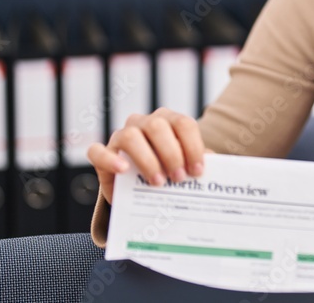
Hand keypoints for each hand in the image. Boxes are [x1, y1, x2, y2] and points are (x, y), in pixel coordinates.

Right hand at [87, 107, 209, 203]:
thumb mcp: (186, 168)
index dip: (192, 145)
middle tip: (179, 178)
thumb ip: (198, 163)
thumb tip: (215, 167)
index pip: (183, 123)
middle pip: (157, 126)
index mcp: (169, 121)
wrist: (141, 193)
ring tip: (158, 182)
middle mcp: (144, 123)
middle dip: (171, 153)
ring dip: (147, 159)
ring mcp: (121, 136)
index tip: (198, 171)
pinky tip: (123, 170)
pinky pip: (98, 151)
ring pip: (130, 135)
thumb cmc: (169, 174)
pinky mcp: (102, 154)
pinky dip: (110, 159)